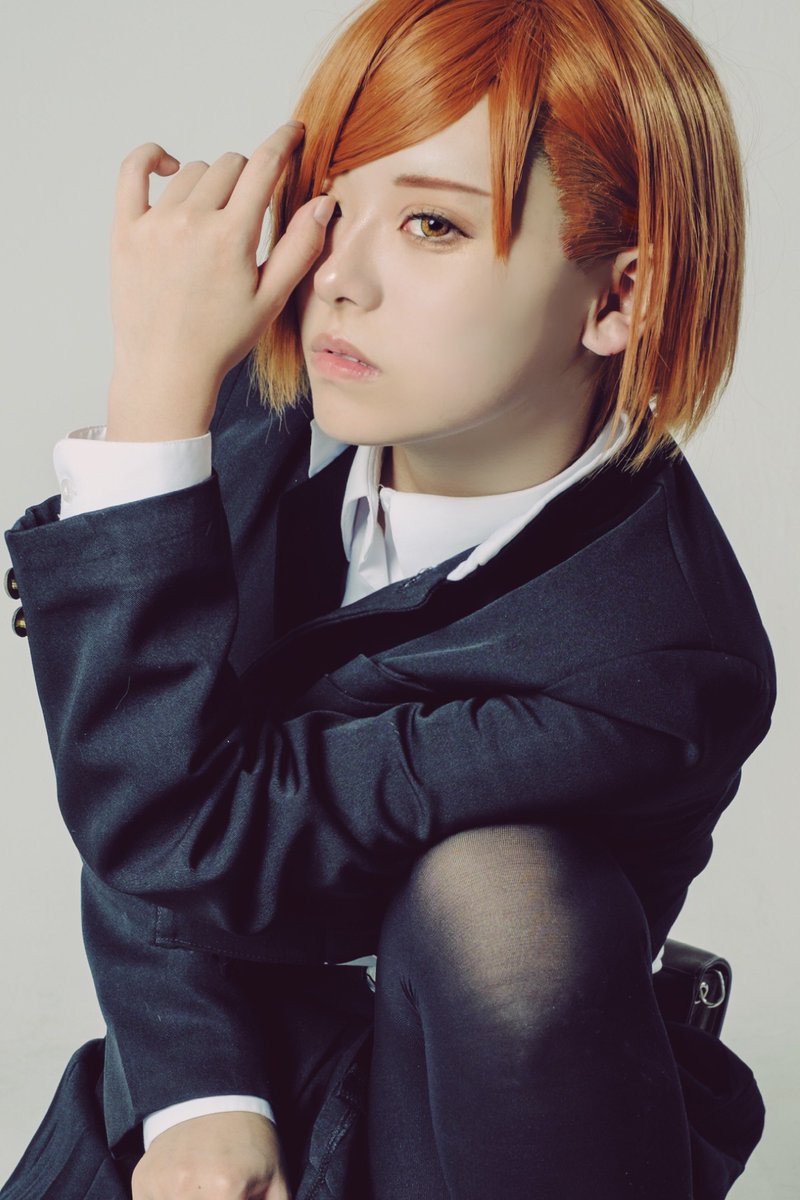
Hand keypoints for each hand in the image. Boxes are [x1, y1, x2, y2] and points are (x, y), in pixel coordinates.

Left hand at [107, 123, 334, 440]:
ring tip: (212, 219)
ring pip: (191, 170)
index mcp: (232, 238)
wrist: (165, 371)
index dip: (284, 142)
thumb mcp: (271, 300)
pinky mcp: (125, 230)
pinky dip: (152, 158)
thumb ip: (299, 248)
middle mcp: (192, 222)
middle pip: (229, 165)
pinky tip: (168, 165)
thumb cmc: (219, 341)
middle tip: (248, 210)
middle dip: (247, 177)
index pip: (264, 166)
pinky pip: (134, 170)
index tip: (293, 132)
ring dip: (209, 182)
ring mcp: (154, 223)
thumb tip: (324, 204)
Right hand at [131, 1111, 292, 1198]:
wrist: (216, 1094)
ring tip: (206, 1189)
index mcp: (224, 1191)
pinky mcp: (142, 1182)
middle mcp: (186, 1190)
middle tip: (222, 1193)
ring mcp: (159, 1186)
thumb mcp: (276, 1180)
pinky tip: (184, 1191)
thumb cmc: (250, 1140)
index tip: (237, 1198)